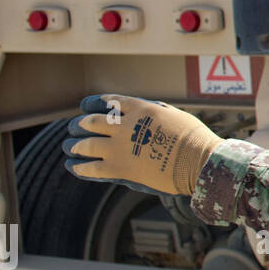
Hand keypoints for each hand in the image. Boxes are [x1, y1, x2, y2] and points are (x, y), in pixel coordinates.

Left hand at [62, 94, 222, 195]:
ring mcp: (119, 146)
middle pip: (92, 121)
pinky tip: (73, 165)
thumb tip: (150, 110)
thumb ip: (158, 112)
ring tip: (69, 146)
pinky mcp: (118, 167)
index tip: (86, 104)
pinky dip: (79, 166)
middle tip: (73, 127)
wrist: (199, 161)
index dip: (95, 102)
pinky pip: (90, 167)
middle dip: (80, 124)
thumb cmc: (195, 140)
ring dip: (75, 145)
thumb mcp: (176, 116)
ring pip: (86, 143)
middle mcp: (125, 125)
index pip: (111, 102)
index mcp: (141, 109)